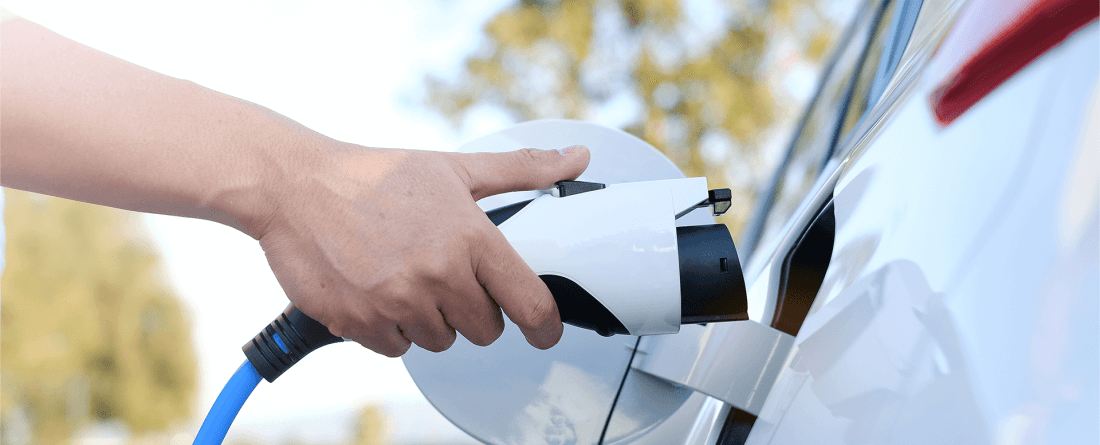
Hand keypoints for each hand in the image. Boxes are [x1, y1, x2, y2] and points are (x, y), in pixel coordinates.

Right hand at [254, 142, 590, 356]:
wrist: (295, 186)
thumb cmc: (375, 176)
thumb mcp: (454, 168)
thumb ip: (521, 170)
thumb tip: (575, 159)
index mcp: (470, 238)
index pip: (530, 304)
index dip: (545, 326)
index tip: (545, 332)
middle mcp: (438, 274)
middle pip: (485, 330)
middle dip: (472, 310)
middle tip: (445, 276)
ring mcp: (397, 302)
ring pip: (440, 341)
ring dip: (428, 318)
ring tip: (404, 275)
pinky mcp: (360, 323)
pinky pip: (396, 349)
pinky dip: (390, 328)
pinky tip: (376, 289)